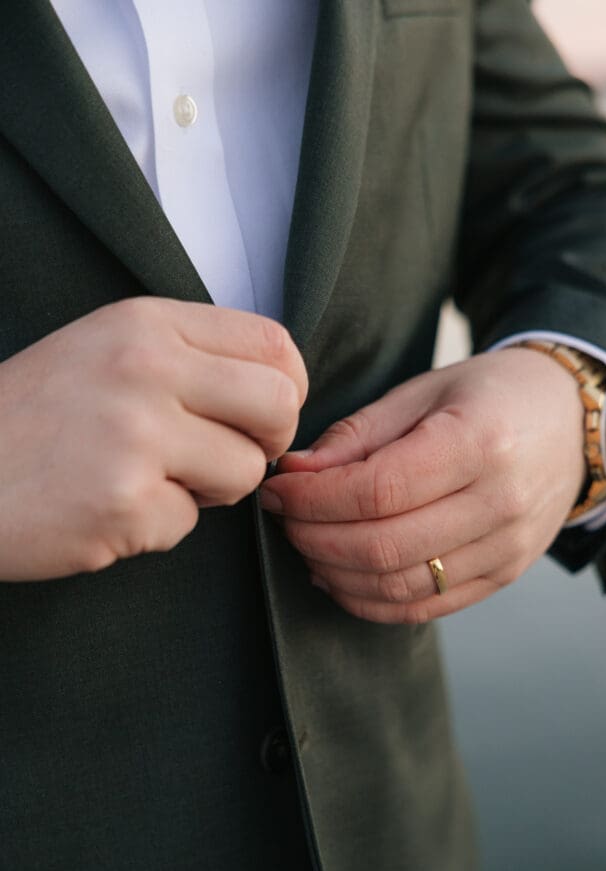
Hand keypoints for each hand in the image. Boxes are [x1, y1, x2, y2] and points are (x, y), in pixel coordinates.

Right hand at [0, 297, 306, 579]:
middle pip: (279, 405)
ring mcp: (134, 434)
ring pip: (245, 472)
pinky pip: (188, 524)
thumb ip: (185, 358)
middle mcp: (145, 368)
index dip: (287, 388)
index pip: (273, 343)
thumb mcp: (103, 351)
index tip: (262, 414)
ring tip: (149, 480)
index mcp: (146, 323)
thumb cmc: (31, 419)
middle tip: (230, 456)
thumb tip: (276, 392)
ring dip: (210, 490)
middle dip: (267, 442)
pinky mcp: (122, 501)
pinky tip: (107, 509)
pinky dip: (157, 526)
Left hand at [259, 348, 584, 623]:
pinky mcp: (503, 576)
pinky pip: (424, 609)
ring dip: (335, 573)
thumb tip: (295, 474)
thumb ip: (358, 435)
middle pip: (383, 546)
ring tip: (305, 545)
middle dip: (314, 537)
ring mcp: (507, 549)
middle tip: (283, 518)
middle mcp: (501, 503)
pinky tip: (338, 576)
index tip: (277, 490)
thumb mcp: (424, 391)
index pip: (377, 490)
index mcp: (481, 442)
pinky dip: (370, 602)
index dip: (312, 499)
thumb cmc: (492, 396)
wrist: (572, 423)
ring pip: (399, 587)